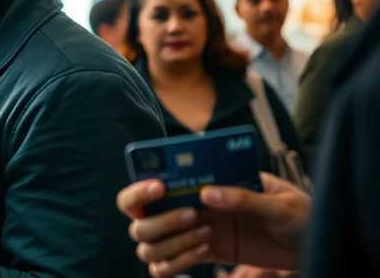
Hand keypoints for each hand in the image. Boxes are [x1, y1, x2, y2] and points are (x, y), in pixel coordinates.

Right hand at [117, 173, 309, 277]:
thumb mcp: (278, 201)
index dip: (140, 188)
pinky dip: (177, 264)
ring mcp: (190, 233)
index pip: (148, 184)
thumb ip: (244, 197)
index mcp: (197, 182)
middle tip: (193, 216)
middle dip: (159, 221)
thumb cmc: (296, 211)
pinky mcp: (201, 255)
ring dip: (171, 243)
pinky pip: (165, 268)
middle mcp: (185, 206)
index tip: (159, 187)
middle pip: (138, 219)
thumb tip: (206, 194)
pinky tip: (204, 254)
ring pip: (148, 246)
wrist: (311, 242)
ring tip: (205, 236)